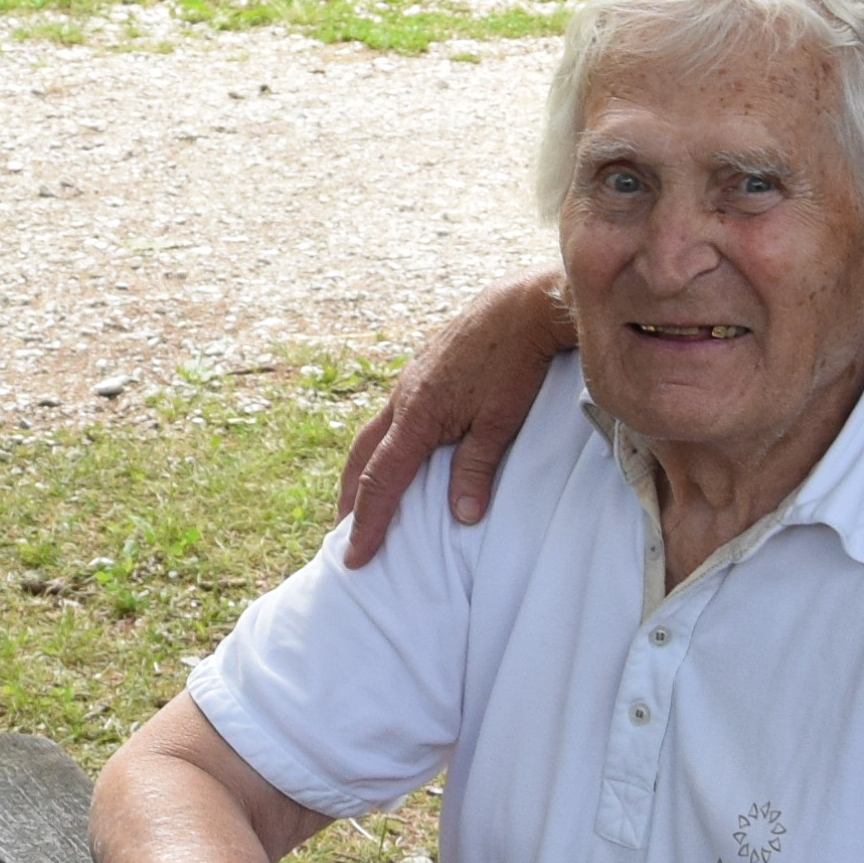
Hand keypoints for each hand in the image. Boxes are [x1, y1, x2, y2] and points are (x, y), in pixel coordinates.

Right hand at [336, 274, 573, 565]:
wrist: (522, 305)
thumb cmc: (515, 363)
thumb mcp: (500, 422)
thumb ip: (476, 469)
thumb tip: (462, 517)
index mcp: (416, 416)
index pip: (381, 481)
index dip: (366, 523)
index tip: (354, 557)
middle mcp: (403, 398)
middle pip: (362, 457)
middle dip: (350, 498)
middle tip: (341, 533)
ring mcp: (410, 379)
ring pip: (374, 432)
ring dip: (363, 467)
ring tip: (361, 496)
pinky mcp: (423, 367)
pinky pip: (392, 413)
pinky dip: (384, 440)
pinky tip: (398, 448)